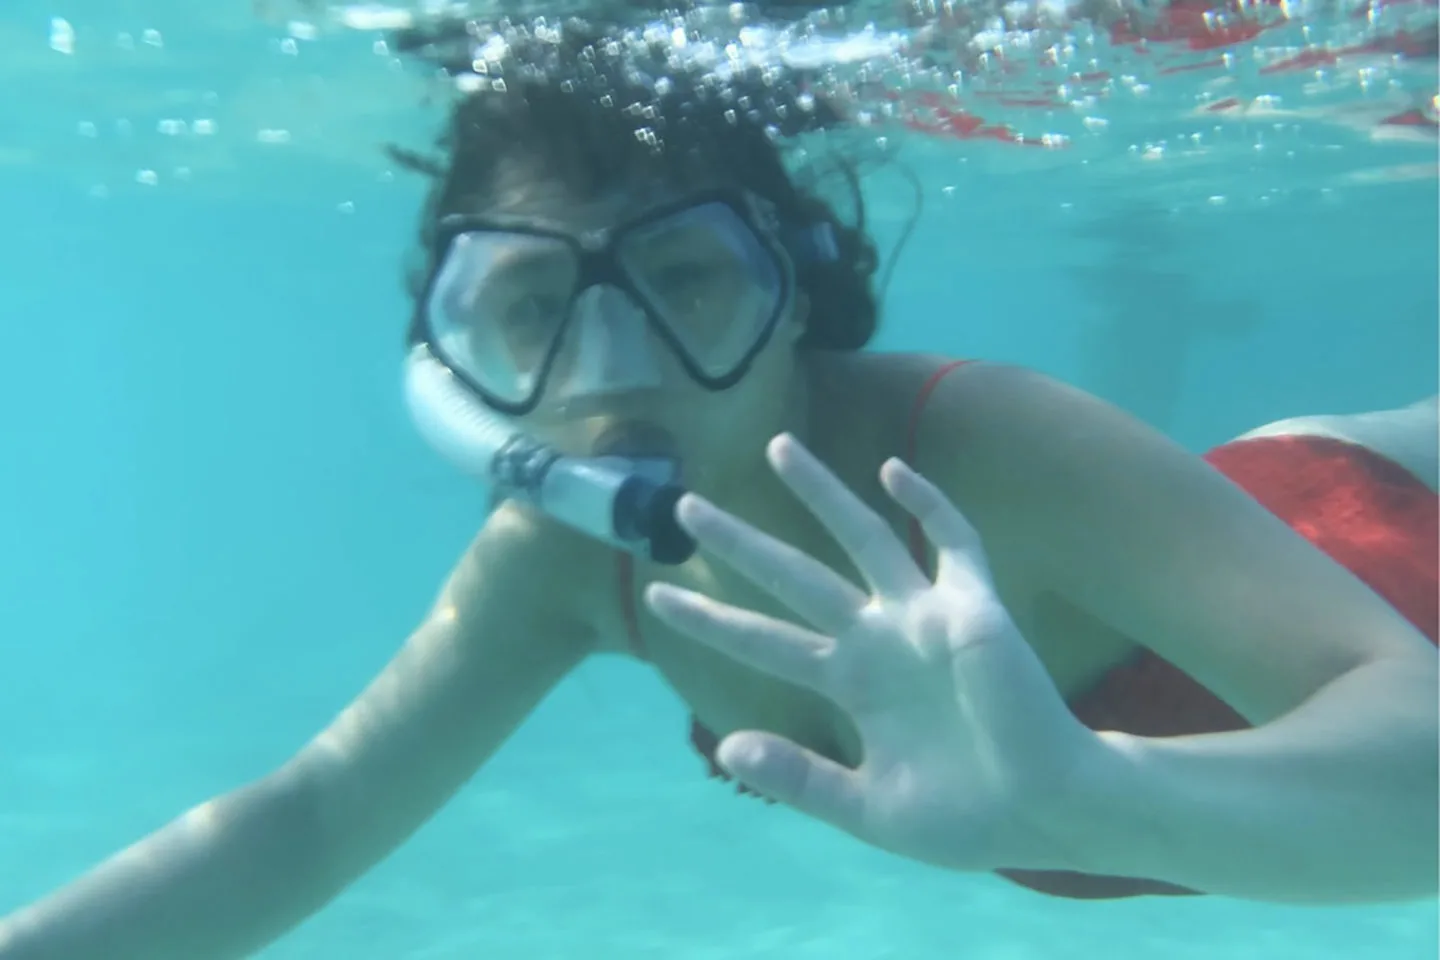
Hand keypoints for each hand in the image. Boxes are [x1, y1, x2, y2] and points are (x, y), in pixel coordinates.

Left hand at [644, 433, 1103, 872]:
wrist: (1048, 813)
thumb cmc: (967, 819)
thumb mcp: (867, 810)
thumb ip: (800, 777)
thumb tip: (726, 747)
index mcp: (850, 684)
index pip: (764, 640)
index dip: (712, 618)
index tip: (658, 596)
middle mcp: (877, 639)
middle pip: (793, 575)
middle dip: (740, 540)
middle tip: (684, 504)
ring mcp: (925, 617)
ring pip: (862, 538)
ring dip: (821, 493)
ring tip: (775, 446)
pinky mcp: (975, 608)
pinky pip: (955, 543)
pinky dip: (929, 505)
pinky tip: (893, 470)